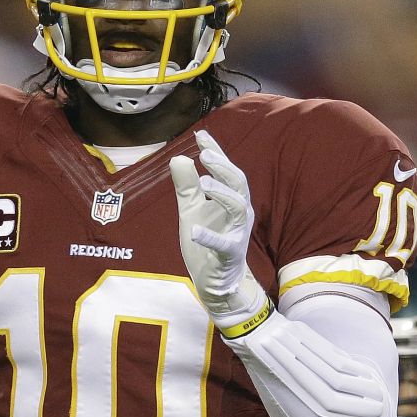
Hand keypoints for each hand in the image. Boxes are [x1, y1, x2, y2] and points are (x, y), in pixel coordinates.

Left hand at [169, 130, 270, 336]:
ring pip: (238, 208)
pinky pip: (224, 245)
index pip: (225, 170)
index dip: (215, 152)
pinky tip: (196, 230)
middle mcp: (239, 212)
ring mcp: (237, 233)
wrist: (217, 280)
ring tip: (204, 182)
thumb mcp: (191, 210)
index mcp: (230, 199)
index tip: (201, 135)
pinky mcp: (231, 254)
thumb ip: (186, 187)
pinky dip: (211, 237)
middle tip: (205, 154)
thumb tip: (178, 158)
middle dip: (223, 167)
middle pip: (238, 183)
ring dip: (222, 193)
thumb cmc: (207, 242)